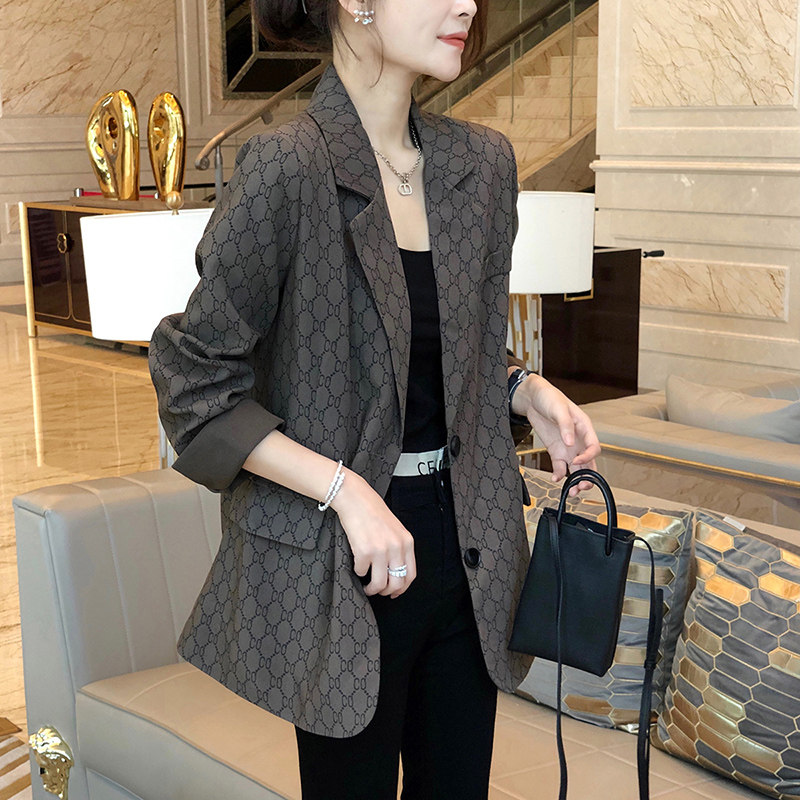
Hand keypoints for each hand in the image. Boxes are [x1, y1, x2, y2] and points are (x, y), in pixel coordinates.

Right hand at [330, 470, 416, 598]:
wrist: (356, 498)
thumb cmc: (373, 512)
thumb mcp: (395, 529)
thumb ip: (399, 548)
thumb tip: (395, 572)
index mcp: (407, 542)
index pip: (410, 574)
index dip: (402, 588)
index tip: (394, 593)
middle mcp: (396, 547)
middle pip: (397, 583)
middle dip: (386, 592)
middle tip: (378, 590)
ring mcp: (380, 550)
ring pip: (379, 584)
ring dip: (372, 589)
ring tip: (367, 586)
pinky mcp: (364, 551)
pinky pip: (361, 572)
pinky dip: (358, 572)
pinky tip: (357, 564)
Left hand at [512, 374, 600, 496]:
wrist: (533, 399)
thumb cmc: (550, 398)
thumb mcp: (559, 409)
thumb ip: (566, 426)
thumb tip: (570, 442)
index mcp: (585, 428)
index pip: (594, 447)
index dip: (588, 457)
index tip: (578, 461)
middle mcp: (578, 441)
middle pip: (589, 463)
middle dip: (588, 477)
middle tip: (582, 487)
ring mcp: (567, 448)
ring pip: (577, 468)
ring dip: (576, 481)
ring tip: (571, 491)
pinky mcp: (556, 452)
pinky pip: (561, 467)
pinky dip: (560, 475)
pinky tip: (555, 479)